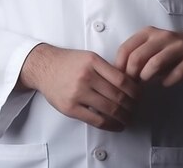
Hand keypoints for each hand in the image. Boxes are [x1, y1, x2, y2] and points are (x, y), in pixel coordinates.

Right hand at [19, 43, 140, 130]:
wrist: (43, 67)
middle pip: (118, 96)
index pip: (122, 79)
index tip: (139, 96)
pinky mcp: (70, 107)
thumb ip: (106, 69)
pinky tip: (116, 125)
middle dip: (132, 106)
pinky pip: (96, 120)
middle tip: (136, 109)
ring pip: (109, 109)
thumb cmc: (67, 62)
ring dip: (124, 117)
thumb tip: (129, 84)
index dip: (135, 91)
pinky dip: (110, 125)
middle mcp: (86, 77)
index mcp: (93, 62)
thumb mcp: (89, 57)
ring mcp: (77, 93)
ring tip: (128, 119)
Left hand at [115, 27, 182, 86]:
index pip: (125, 49)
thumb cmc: (169, 49)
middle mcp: (164, 37)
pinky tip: (165, 82)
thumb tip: (118, 73)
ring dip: (147, 77)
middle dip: (132, 74)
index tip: (121, 77)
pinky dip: (167, 81)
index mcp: (148, 32)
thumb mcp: (150, 46)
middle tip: (133, 83)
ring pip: (155, 63)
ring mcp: (180, 47)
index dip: (120, 66)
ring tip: (147, 82)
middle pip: (138, 57)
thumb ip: (135, 55)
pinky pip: (176, 74)